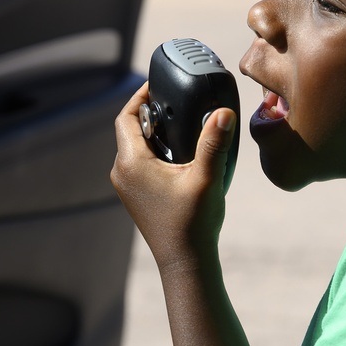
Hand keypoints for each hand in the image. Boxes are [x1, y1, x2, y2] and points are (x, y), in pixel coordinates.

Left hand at [111, 81, 237, 269]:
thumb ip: (213, 142)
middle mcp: (122, 172)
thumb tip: (223, 112)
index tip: (158, 83)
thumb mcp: (206, 177)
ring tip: (182, 122)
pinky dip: (157, 149)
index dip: (141, 96)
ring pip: (137, 145)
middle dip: (153, 112)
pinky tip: (181, 151)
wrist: (186, 262)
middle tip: (176, 100)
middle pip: (132, 129)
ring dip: (156, 132)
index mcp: (131, 163)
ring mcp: (128, 186)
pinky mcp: (138, 195)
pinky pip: (141, 161)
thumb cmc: (192, 223)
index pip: (128, 117)